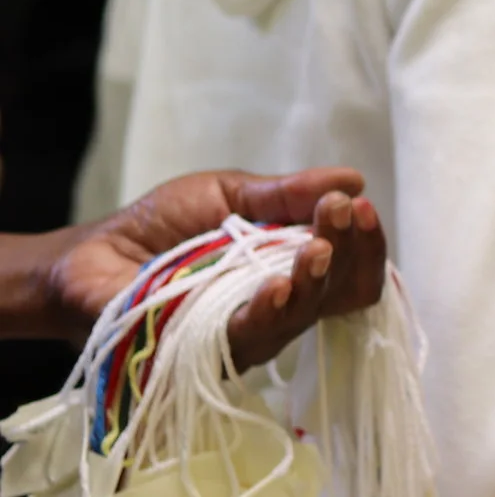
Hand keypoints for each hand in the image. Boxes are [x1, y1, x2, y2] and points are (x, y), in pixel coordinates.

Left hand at [50, 169, 388, 369]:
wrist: (89, 255)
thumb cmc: (161, 225)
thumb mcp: (228, 193)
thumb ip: (286, 193)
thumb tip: (354, 179)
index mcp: (292, 269)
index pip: (350, 270)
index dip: (365, 244)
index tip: (358, 206)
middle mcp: (280, 310)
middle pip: (336, 295)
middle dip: (347, 253)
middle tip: (341, 215)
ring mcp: (244, 337)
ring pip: (299, 319)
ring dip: (314, 282)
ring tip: (316, 250)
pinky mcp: (204, 355)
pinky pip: (247, 340)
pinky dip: (267, 312)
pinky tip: (275, 288)